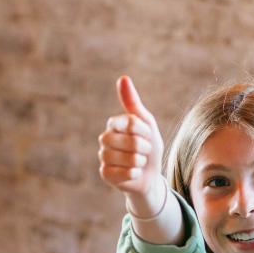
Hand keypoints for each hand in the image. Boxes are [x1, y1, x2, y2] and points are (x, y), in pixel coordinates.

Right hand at [97, 76, 163, 198]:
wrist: (150, 174)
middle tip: (144, 151)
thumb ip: (133, 103)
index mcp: (114, 124)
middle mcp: (104, 139)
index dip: (144, 131)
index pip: (130, 123)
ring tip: (139, 162)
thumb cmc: (148, 147)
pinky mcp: (105, 174)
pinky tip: (134, 173)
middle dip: (144, 147)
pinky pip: (125, 173)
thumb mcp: (146, 123)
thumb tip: (123, 78)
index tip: (147, 135)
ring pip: (127, 159)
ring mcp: (103, 157)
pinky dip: (135, 174)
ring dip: (140, 161)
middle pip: (130, 141)